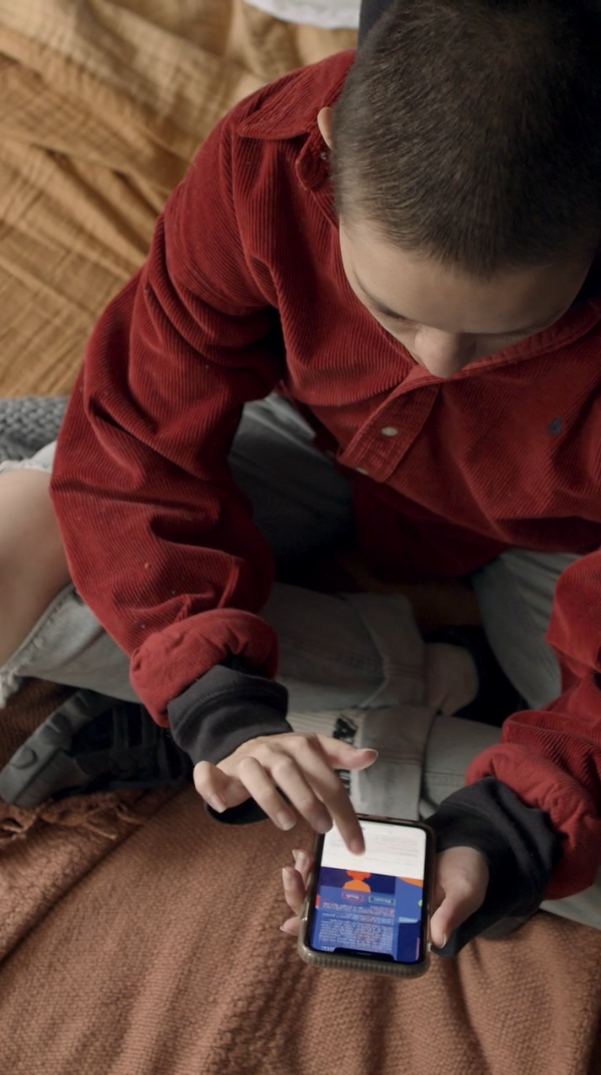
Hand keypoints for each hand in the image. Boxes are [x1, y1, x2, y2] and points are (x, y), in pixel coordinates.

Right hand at [194, 732, 377, 852]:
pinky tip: (223, 807)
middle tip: (323, 827)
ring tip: (287, 824)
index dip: (343, 809)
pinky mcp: (220, 770)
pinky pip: (208, 774)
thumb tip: (370, 756)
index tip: (356, 843)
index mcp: (299, 746)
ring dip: (270, 798)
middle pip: (290, 771)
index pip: (326, 777)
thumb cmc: (288, 757)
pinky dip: (211, 787)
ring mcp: (244, 759)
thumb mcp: (316, 753)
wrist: (248, 744)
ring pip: (254, 773)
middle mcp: (272, 750)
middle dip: (308, 799)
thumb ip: (341, 756)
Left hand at [280, 845, 488, 947]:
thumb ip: (450, 913)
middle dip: (304, 897)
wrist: (476, 849)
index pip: (350, 939)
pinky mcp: (375, 866)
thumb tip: (435, 938)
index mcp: (396, 928)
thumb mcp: (464, 895)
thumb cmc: (469, 878)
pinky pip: (345, 866)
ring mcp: (375, 889)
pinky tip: (311, 848)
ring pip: (332, 889)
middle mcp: (380, 912)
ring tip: (297, 860)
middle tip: (292, 875)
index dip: (318, 935)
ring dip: (310, 878)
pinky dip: (326, 859)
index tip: (291, 923)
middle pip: (332, 912)